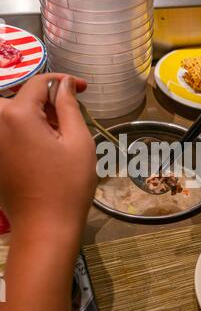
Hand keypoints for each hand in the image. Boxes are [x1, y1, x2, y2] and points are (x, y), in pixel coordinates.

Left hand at [0, 73, 96, 240]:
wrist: (45, 228)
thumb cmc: (67, 185)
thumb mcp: (78, 141)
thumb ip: (69, 106)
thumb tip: (63, 85)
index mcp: (16, 115)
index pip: (39, 83)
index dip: (64, 82)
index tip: (83, 89)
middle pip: (22, 97)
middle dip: (47, 101)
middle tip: (70, 119)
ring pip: (13, 113)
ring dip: (35, 116)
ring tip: (59, 135)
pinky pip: (7, 131)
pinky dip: (25, 131)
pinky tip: (43, 148)